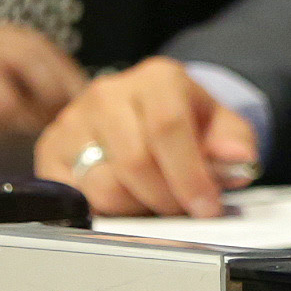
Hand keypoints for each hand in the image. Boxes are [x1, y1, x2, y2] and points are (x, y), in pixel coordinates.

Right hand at [33, 55, 259, 217]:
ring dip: (136, 209)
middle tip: (181, 211)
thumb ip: (236, 143)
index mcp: (157, 79)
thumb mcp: (221, 127)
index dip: (189, 175)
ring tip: (152, 203)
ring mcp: (75, 119)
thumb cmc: (186, 123)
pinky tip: (122, 201)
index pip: (167, 126)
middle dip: (165, 199)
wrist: (147, 112)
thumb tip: (238, 159)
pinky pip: (75, 196)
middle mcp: (109, 93)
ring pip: (103, 185)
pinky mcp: (51, 148)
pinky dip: (103, 210)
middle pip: (135, 162)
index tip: (205, 206)